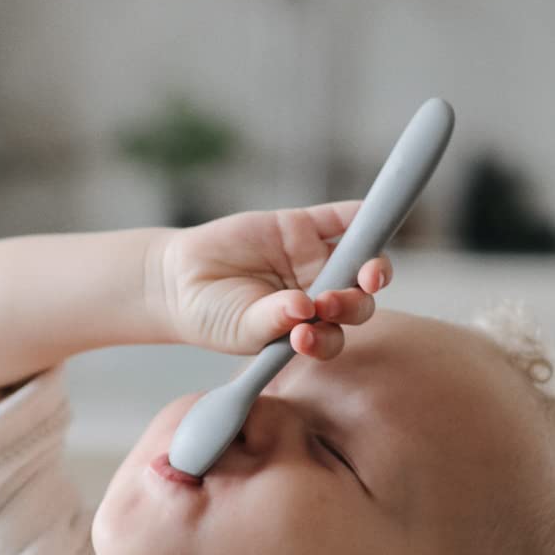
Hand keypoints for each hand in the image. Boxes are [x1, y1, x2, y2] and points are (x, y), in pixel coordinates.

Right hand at [153, 204, 391, 364]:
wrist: (182, 279)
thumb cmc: (214, 315)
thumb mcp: (241, 328)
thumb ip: (274, 321)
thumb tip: (305, 309)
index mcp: (306, 329)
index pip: (332, 337)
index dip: (326, 339)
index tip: (302, 338)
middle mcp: (317, 296)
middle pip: (355, 302)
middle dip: (351, 305)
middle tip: (329, 304)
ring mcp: (314, 260)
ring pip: (357, 261)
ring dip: (372, 268)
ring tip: (369, 274)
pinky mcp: (303, 226)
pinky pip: (340, 217)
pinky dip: (361, 215)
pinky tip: (371, 215)